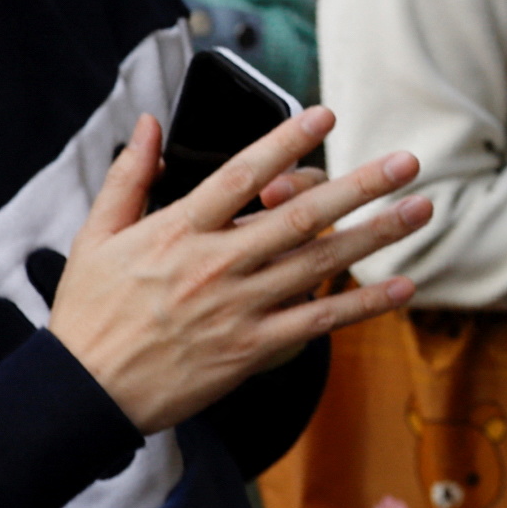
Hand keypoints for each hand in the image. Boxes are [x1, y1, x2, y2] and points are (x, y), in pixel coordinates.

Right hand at [46, 108, 428, 434]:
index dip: (285, 142)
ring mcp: (238, 308)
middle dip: (359, 186)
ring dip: (376, 236)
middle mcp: (215, 265)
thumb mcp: (96, 236)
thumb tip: (145, 124)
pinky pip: (319, 323)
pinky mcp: (251, 349)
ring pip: (320, 265)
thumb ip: (129, 177)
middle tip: (407, 162)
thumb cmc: (91, 312)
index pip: (242, 175)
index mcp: (178, 231)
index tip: (324, 115)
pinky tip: (403, 286)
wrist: (85, 392)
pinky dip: (364, 306)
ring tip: (421, 210)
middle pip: (300, 217)